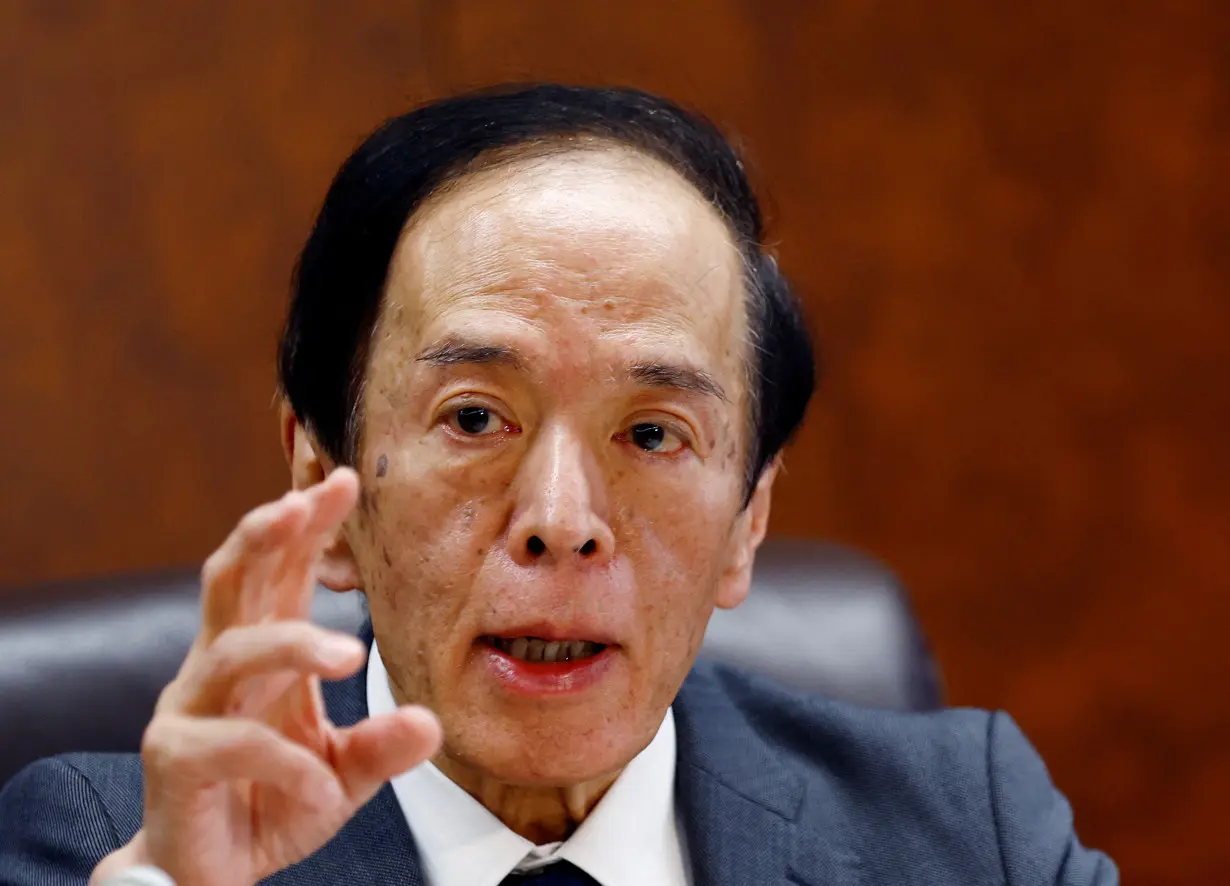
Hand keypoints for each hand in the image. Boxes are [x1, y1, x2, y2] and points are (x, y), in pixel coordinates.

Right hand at [91, 469, 441, 885]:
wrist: (209, 876)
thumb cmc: (271, 804)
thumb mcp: (343, 774)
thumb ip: (382, 747)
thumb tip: (430, 723)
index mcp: (262, 654)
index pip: (280, 572)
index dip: (306, 524)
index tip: (345, 480)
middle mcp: (219, 668)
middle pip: (231, 580)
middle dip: (264, 533)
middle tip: (302, 503)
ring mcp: (190, 709)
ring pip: (233, 650)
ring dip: (293, 644)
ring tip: (350, 656)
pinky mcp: (175, 758)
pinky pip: (232, 744)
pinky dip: (286, 762)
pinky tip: (321, 783)